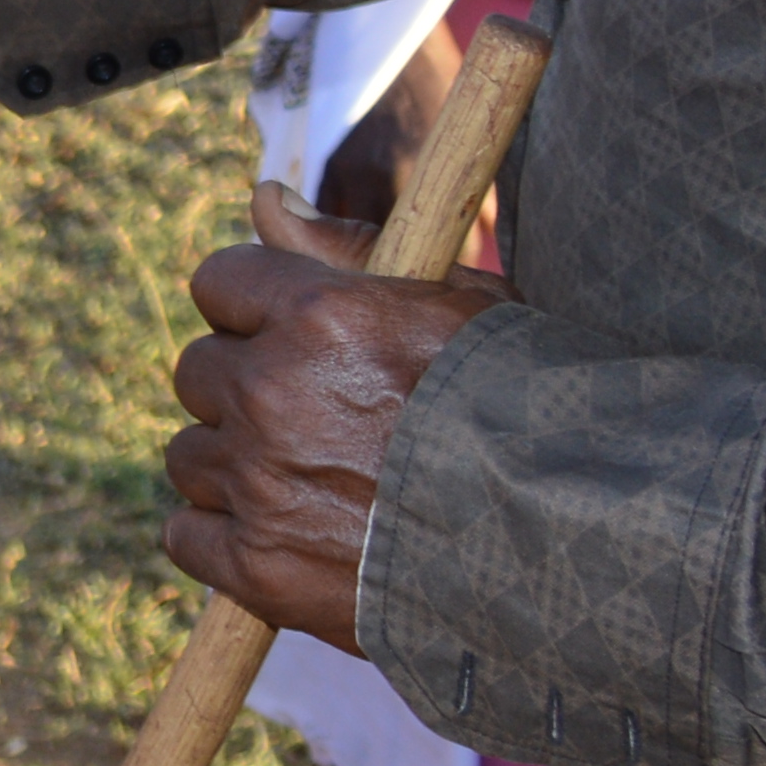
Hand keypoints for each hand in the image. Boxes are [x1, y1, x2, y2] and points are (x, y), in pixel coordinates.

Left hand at [156, 181, 494, 650]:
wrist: (578, 545)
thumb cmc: (534, 413)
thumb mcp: (462, 306)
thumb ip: (350, 250)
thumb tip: (265, 198)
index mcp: (321, 314)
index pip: (219, 283)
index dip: (253, 311)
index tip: (286, 339)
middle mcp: (274, 392)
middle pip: (199, 371)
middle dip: (245, 391)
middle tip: (313, 423)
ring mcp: (261, 482)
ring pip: (190, 457)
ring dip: (235, 469)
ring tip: (314, 488)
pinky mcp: (259, 567)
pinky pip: (187, 538)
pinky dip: (224, 542)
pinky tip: (287, 543)